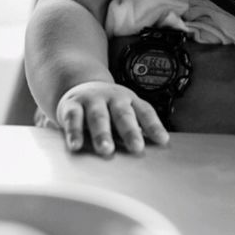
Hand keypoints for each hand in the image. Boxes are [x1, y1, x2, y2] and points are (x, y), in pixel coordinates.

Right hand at [55, 81, 169, 156]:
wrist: (79, 85)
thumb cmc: (108, 107)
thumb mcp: (124, 111)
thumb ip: (136, 128)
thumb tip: (153, 149)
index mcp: (130, 101)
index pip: (145, 112)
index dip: (154, 126)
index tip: (162, 140)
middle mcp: (112, 98)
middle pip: (123, 115)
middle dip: (130, 132)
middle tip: (136, 147)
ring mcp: (92, 100)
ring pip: (98, 117)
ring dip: (102, 134)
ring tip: (106, 149)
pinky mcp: (71, 105)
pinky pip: (73, 119)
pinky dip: (74, 132)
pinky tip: (76, 145)